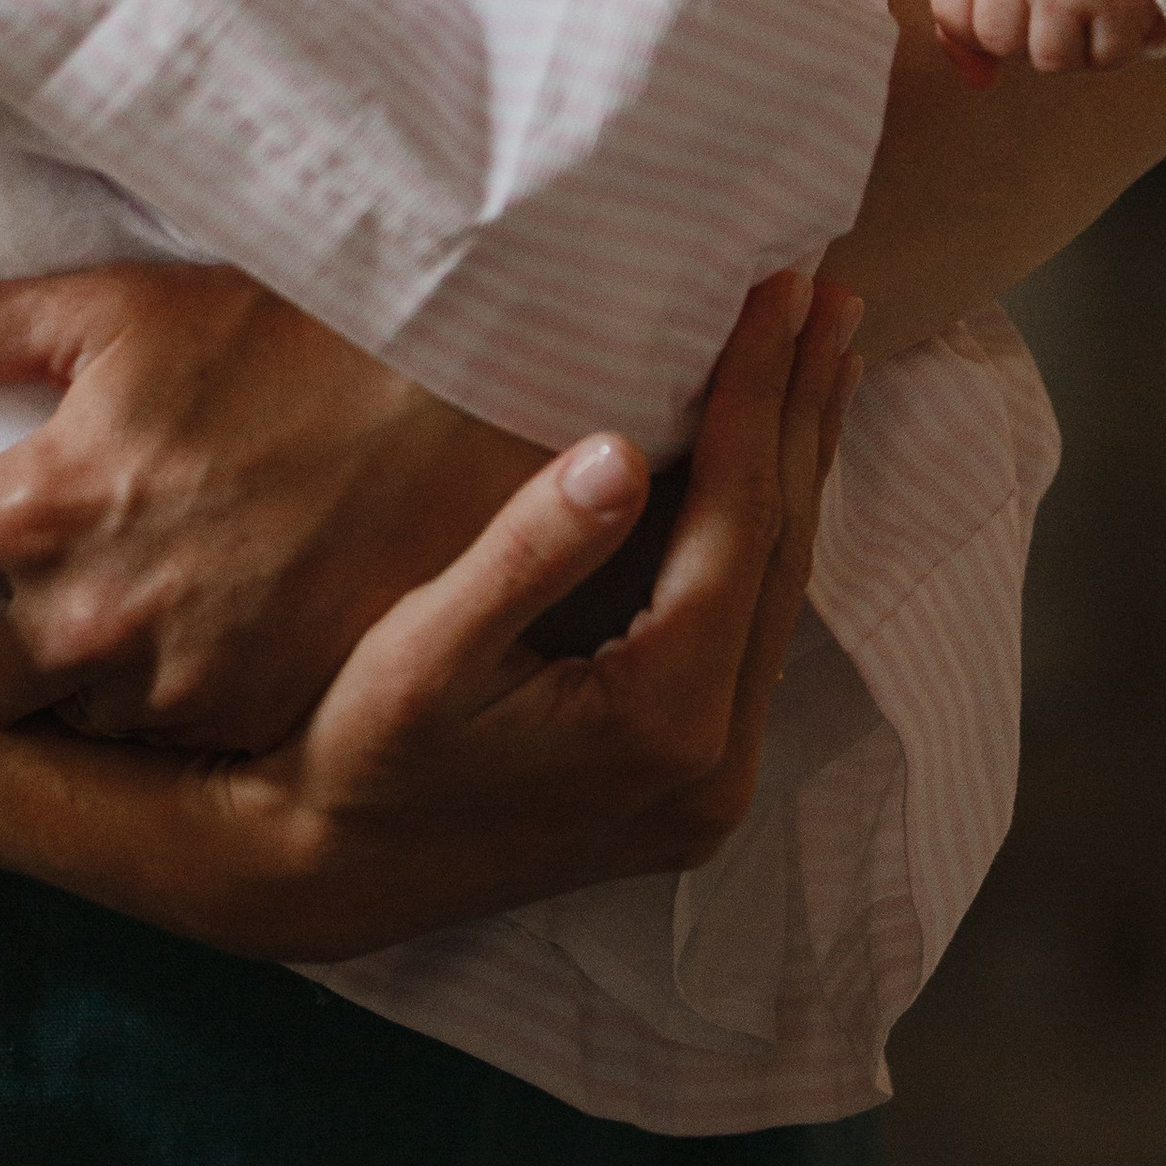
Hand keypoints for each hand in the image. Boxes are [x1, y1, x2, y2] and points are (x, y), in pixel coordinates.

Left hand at [0, 263, 554, 751]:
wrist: (466, 421)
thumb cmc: (294, 340)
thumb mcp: (124, 303)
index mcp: (43, 501)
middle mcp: (88, 615)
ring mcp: (168, 684)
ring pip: (55, 717)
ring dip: (57, 674)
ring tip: (105, 611)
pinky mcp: (243, 726)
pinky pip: (152, 738)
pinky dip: (147, 697)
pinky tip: (183, 637)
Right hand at [159, 271, 863, 961]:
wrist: (334, 874)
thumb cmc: (360, 750)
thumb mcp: (423, 649)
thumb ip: (525, 554)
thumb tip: (620, 452)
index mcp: (659, 722)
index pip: (738, 527)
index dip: (758, 398)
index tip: (778, 291)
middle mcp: (715, 763)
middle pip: (783, 552)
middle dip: (804, 414)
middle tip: (831, 293)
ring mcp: (715, 783)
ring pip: (781, 590)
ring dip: (799, 465)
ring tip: (822, 355)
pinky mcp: (697, 780)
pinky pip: (756, 627)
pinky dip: (767, 530)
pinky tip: (772, 462)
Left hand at [930, 0, 1165, 80]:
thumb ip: (963, 8)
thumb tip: (979, 81)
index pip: (955, 22)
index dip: (981, 19)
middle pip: (1002, 44)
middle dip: (1025, 29)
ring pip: (1052, 60)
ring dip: (1070, 42)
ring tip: (1083, 1)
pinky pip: (1106, 58)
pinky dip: (1113, 43)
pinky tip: (1115, 6)